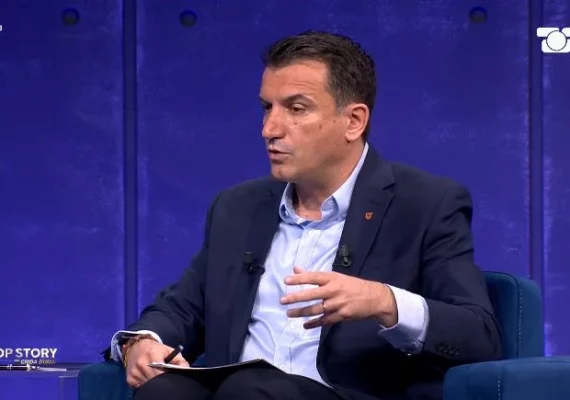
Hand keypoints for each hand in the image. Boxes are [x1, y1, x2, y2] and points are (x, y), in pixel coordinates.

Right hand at [125, 339, 188, 387]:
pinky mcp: (130, 379)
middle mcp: (141, 364)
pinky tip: (148, 377)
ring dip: (153, 383)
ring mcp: (134, 372)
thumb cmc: (156, 350)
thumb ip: (180, 361)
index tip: (171, 377)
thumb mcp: (169, 351)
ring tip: (157, 376)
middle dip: (161, 381)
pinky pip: (140, 386)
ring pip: (147, 385)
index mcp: (153, 355)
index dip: (167, 377)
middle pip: (154, 380)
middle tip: (165, 379)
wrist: (137, 346)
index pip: (162, 373)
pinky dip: (145, 384)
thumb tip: (186, 369)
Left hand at [281, 266, 396, 328]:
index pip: (313, 277)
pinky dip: (314, 323)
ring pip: (316, 309)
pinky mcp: (342, 316)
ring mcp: (338, 304)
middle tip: (282, 301)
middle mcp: (334, 290)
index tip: (286, 281)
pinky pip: (325, 321)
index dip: (299, 279)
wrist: (374, 298)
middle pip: (312, 294)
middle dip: (296, 298)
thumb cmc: (351, 285)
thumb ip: (314, 275)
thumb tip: (296, 269)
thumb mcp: (335, 277)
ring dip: (301, 312)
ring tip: (289, 313)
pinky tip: (305, 325)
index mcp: (332, 278)